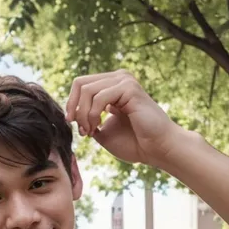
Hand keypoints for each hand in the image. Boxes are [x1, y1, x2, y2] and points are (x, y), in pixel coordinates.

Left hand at [65, 69, 181, 167]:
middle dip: (74, 109)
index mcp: (112, 86)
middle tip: (82, 131)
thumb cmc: (135, 143)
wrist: (157, 149)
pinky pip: (99, 97)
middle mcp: (118, 78)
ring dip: (83, 114)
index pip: (81, 85)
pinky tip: (96, 127)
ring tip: (89, 132)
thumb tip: (72, 114)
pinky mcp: (129, 88)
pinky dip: (93, 114)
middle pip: (80, 83)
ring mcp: (124, 80)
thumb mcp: (103, 132)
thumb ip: (89, 120)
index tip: (73, 125)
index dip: (71, 105)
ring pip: (87, 90)